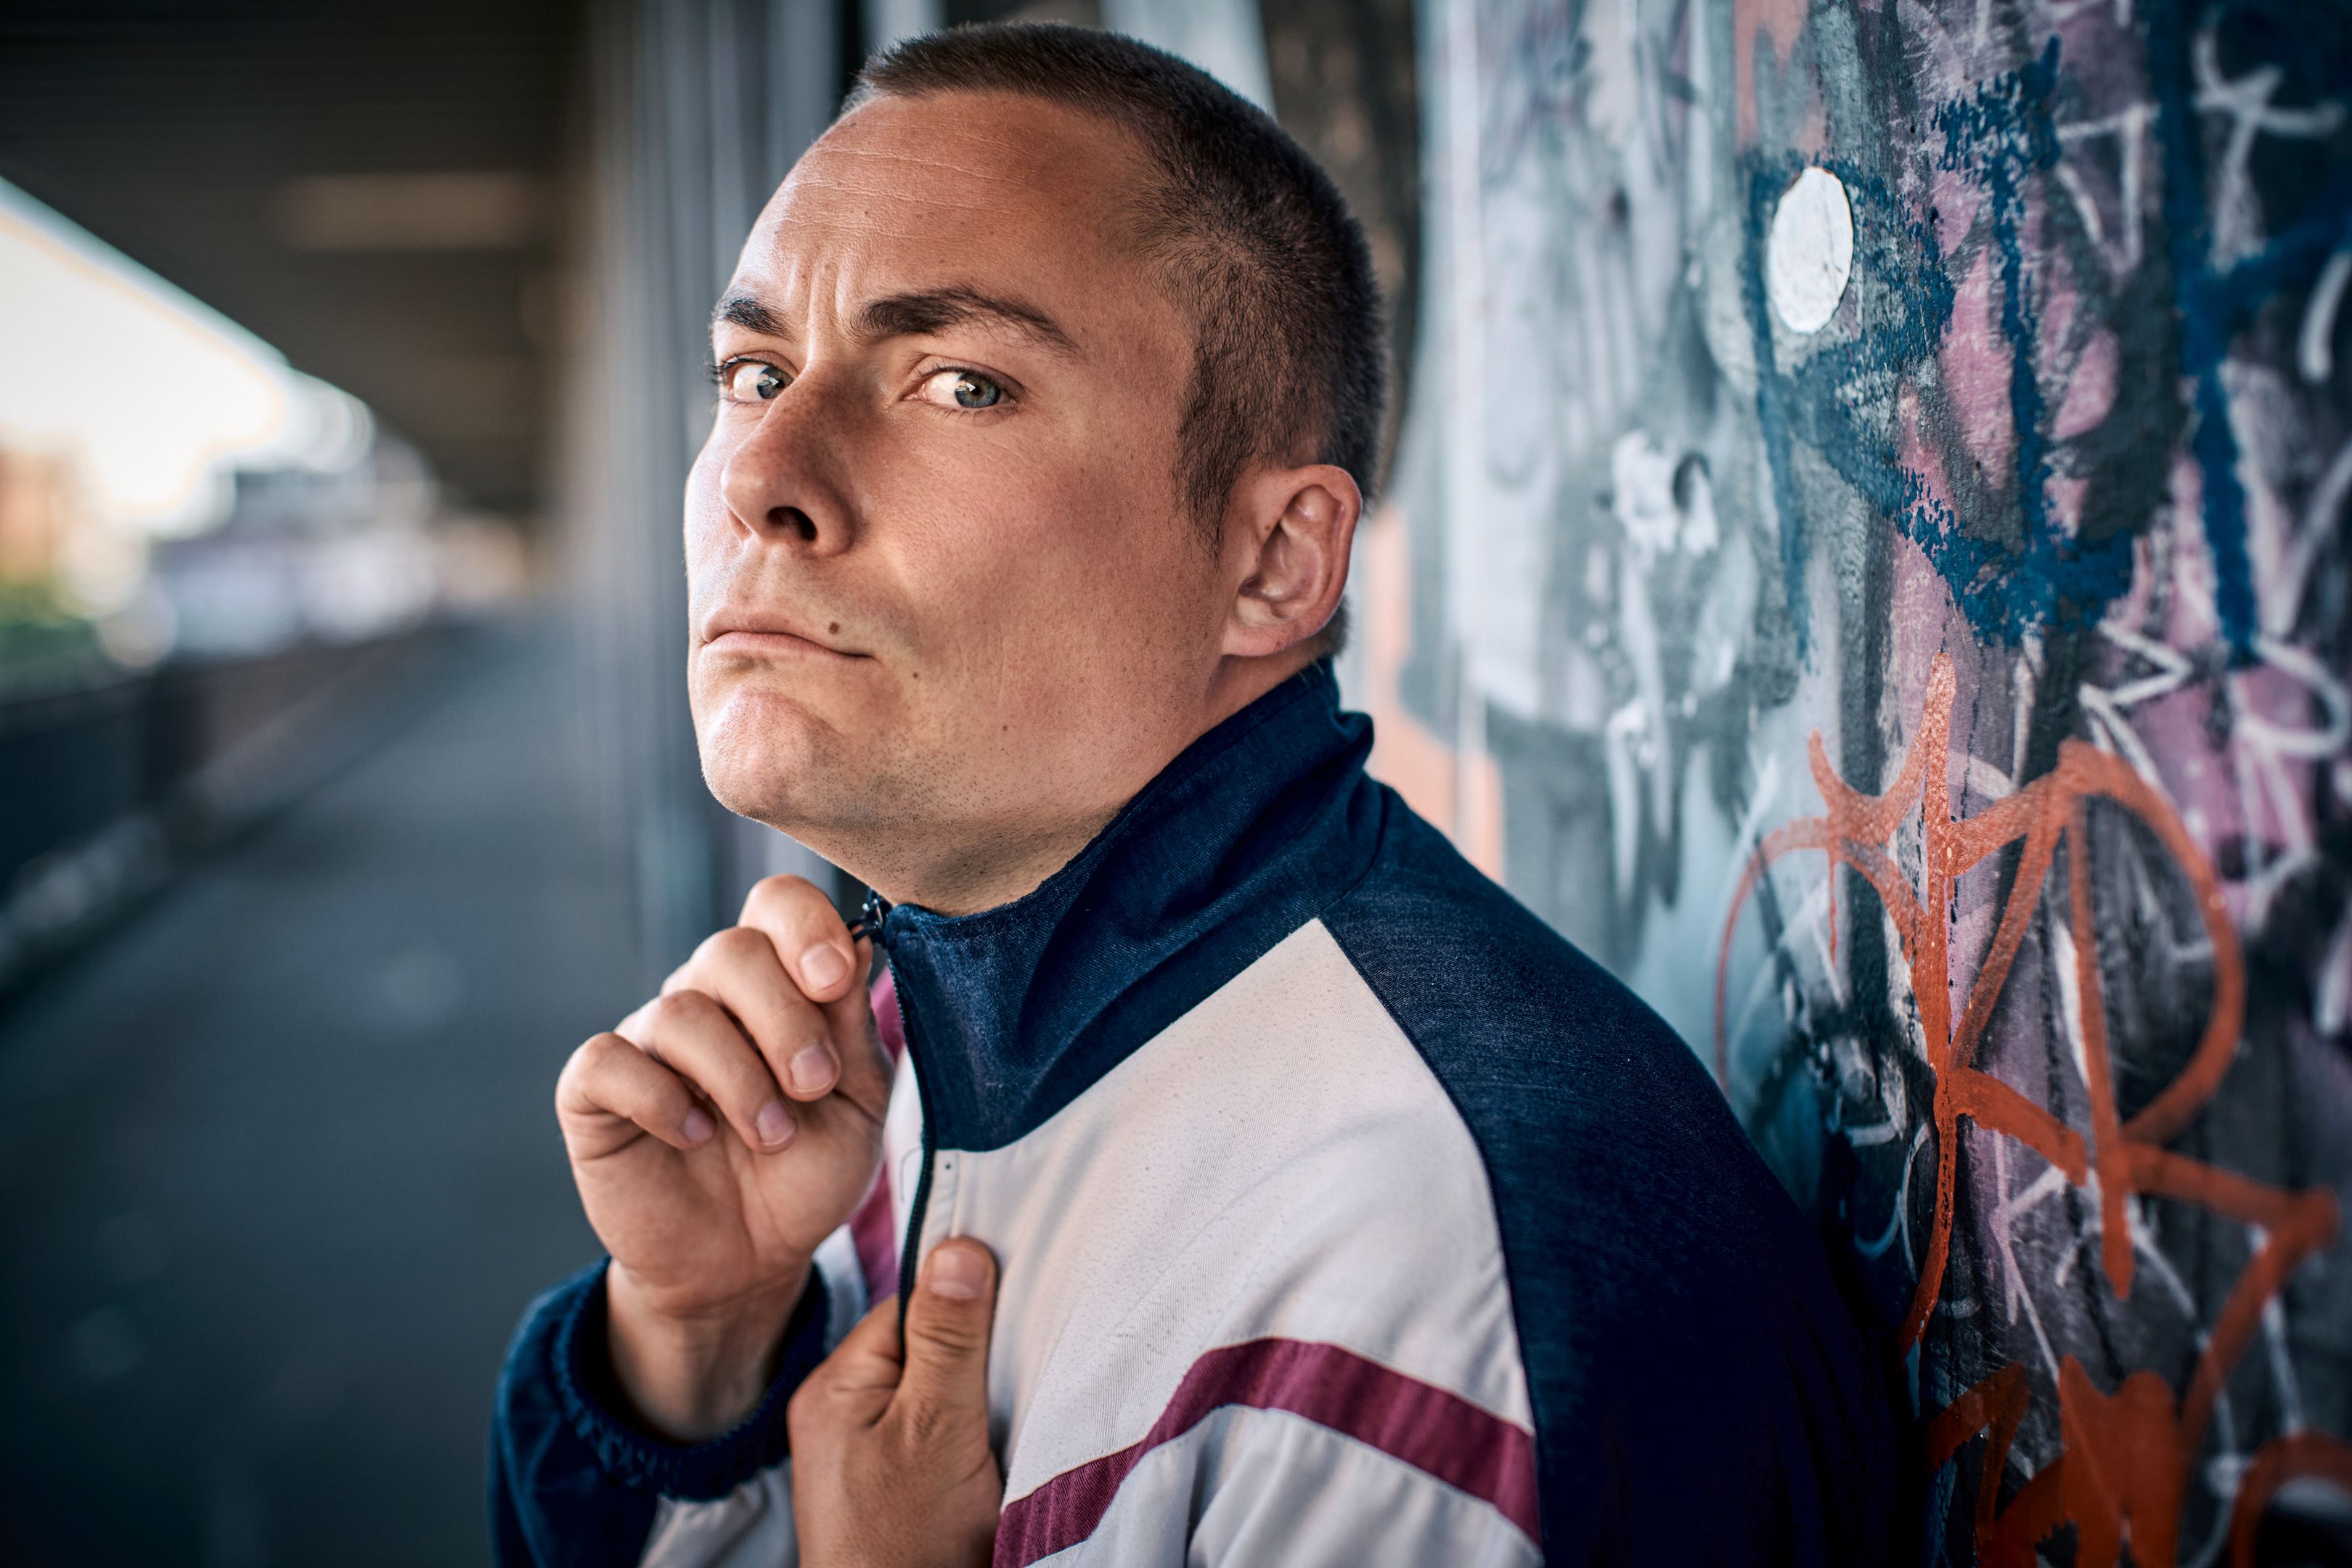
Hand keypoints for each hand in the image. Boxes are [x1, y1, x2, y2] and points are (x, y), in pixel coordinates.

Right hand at [555, 875, 893, 1438]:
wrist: (751, 1262)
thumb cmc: (807, 1173)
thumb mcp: (858, 1104)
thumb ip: (854, 1026)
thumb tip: (861, 941)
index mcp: (776, 984)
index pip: (775, 904)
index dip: (804, 925)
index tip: (836, 979)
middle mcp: (707, 998)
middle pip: (731, 950)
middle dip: (784, 1017)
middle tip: (813, 1083)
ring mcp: (648, 1040)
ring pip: (681, 1011)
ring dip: (739, 1078)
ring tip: (770, 1136)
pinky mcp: (595, 1092)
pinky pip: (611, 1061)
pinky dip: (661, 1098)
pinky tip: (695, 1136)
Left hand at [789, 1240, 1002, 1567]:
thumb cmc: (908, 1542)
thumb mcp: (937, 1427)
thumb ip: (949, 1339)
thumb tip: (958, 1247)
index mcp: (835, 1386)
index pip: (908, 1305)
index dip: (963, 1307)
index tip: (1009, 1318)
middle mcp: (838, 1412)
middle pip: (922, 1345)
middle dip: (971, 1358)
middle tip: (1004, 1386)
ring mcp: (858, 1452)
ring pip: (932, 1390)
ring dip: (973, 1402)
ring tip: (994, 1429)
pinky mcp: (885, 1484)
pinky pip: (932, 1431)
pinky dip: (966, 1437)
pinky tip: (985, 1456)